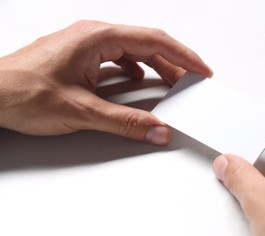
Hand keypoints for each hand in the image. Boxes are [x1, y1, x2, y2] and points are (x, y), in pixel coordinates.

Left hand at [0, 20, 211, 143]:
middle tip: (191, 81)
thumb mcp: (81, 111)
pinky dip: (133, 69)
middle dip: (173, 63)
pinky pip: (115, 57)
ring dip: (154, 66)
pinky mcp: (79, 57)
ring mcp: (85, 44)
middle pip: (146, 44)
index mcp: (97, 37)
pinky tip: (135, 80)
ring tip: (171, 83)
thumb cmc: (21, 93)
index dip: (183, 56)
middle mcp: (93, 35)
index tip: (201, 70)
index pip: (153, 41)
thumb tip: (158, 130)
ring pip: (131, 50)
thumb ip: (125, 122)